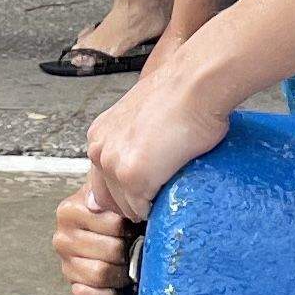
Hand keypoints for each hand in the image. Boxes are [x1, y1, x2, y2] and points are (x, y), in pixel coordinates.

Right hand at [53, 184, 142, 294]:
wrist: (116, 231)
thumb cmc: (119, 212)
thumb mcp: (116, 193)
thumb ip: (113, 192)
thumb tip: (105, 202)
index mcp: (70, 210)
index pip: (114, 225)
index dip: (131, 227)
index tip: (134, 224)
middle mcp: (62, 237)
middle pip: (111, 251)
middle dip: (129, 251)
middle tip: (133, 246)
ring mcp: (66, 264)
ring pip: (102, 274)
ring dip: (121, 272)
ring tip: (126, 263)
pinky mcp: (73, 287)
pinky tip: (116, 287)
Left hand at [83, 58, 231, 224]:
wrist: (195, 85)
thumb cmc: (180, 96)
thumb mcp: (142, 118)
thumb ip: (129, 143)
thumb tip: (129, 169)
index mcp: (99, 136)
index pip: (103, 182)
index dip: (127, 189)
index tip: (149, 182)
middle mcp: (99, 150)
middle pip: (110, 199)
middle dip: (134, 200)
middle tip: (162, 184)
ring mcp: (114, 166)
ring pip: (127, 208)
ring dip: (148, 202)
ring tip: (170, 181)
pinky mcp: (133, 178)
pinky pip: (144, 210)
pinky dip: (159, 207)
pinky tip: (172, 185)